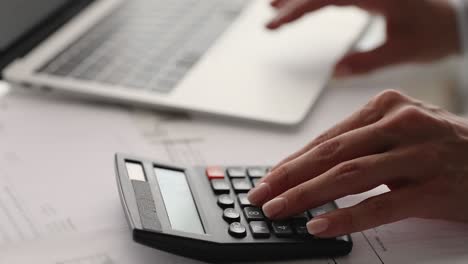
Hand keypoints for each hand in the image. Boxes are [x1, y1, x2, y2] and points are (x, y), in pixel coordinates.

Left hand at [248, 90, 467, 237]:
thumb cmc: (442, 147)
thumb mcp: (398, 133)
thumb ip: (358, 145)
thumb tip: (308, 170)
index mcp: (386, 107)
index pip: (326, 138)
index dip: (292, 161)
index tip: (268, 179)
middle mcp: (400, 123)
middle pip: (330, 153)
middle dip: (288, 178)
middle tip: (261, 195)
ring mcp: (418, 154)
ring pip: (348, 175)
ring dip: (306, 195)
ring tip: (279, 211)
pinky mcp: (434, 187)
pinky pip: (381, 204)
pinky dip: (347, 216)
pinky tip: (320, 225)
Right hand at [266, 0, 460, 75]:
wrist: (457, 20)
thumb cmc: (436, 33)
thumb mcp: (403, 52)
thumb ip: (367, 62)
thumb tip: (335, 72)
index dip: (295, 11)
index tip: (275, 24)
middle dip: (290, 0)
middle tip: (268, 14)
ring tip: (274, 4)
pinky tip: (304, 3)